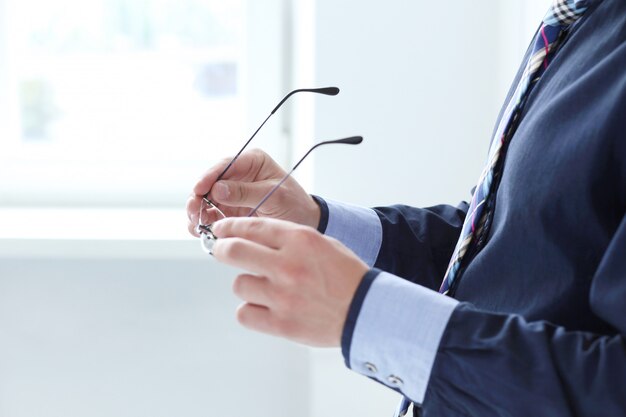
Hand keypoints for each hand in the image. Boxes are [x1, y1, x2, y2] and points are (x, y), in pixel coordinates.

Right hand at [186, 149, 320, 236]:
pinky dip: (204, 223)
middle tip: (194, 211)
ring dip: (198, 211)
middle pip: (210, 182)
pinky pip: (211, 215)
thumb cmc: (295, 203)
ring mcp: (232, 193)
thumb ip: (246, 192)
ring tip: (196, 223)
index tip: (199, 189)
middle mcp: (238, 175)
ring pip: (206, 200)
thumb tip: (218, 189)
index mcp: (252, 162)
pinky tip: (201, 230)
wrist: (304, 222)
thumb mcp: (274, 196)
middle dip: (199, 197)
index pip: (225, 165)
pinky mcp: (229, 210)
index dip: (209, 177)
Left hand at [210, 217, 368, 346]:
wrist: (365, 311)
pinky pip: (245, 313)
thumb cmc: (345, 276)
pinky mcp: (281, 323)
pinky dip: (251, 311)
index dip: (229, 227)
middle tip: (220, 250)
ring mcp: (282, 296)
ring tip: (266, 289)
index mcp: (300, 240)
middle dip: (221, 249)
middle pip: (233, 251)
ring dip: (247, 285)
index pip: (252, 226)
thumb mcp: (321, 243)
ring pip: (239, 284)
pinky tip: (266, 308)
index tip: (221, 230)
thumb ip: (286, 238)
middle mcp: (288, 265)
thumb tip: (248, 236)